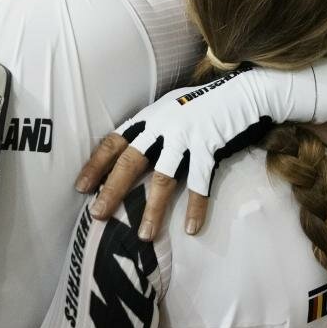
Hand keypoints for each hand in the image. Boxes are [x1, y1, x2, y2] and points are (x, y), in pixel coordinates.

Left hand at [74, 64, 315, 240]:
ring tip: (144, 234)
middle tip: (98, 214)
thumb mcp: (173, 109)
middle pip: (130, 161)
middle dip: (113, 189)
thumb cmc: (208, 103)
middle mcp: (163, 125)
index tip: (81, 187)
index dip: (96, 165)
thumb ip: (154, 127)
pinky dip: (196, 206)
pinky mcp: (210, 144)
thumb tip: (135, 151)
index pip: (115, 141)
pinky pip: (200, 182)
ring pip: (163, 177)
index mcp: (150, 117)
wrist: (245, 92)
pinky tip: (192, 228)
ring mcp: (186, 135)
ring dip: (152, 208)